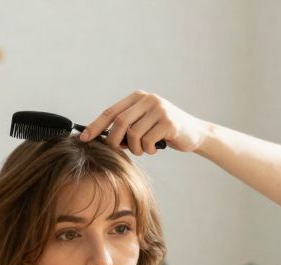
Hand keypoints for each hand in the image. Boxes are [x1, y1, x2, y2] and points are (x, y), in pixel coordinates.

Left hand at [78, 90, 209, 155]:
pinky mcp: (169, 122)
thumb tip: (101, 138)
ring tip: (143, 151)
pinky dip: (148, 150)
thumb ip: (127, 126)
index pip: (111, 112)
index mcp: (138, 97)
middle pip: (119, 122)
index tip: (84, 139)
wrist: (195, 133)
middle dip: (114, 141)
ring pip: (133, 134)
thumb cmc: (165, 131)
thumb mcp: (144, 124)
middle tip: (119, 151)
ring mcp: (159, 109)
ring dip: (135, 149)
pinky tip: (155, 149)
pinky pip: (148, 141)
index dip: (95, 126)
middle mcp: (148, 99)